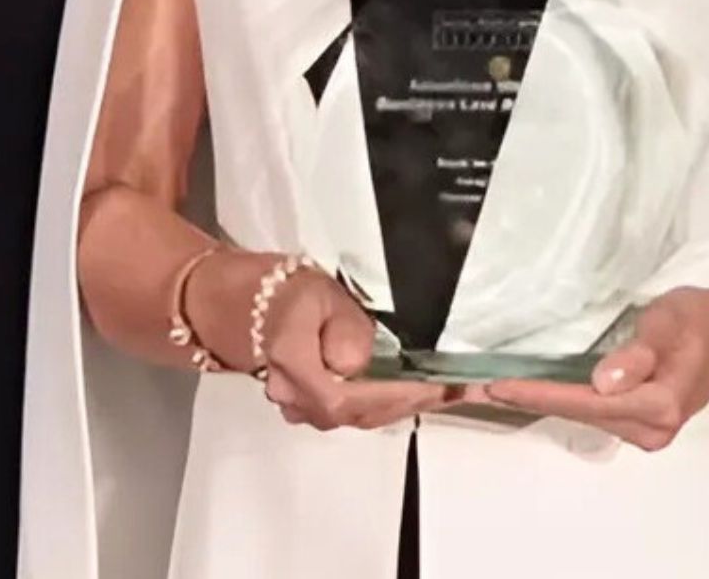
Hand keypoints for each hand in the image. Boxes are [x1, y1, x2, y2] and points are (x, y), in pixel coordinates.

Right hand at [251, 267, 461, 430]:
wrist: (248, 305)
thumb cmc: (286, 293)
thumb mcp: (317, 292)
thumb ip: (341, 326)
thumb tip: (357, 362)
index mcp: (294, 364)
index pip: (349, 396)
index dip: (397, 394)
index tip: (441, 383)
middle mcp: (297, 398)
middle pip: (362, 412)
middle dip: (413, 399)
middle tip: (459, 386)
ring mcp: (303, 409)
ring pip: (362, 416)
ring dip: (406, 403)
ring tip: (447, 389)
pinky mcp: (314, 409)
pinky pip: (357, 412)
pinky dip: (391, 403)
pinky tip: (417, 391)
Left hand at [481, 287, 708, 450]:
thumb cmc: (703, 319)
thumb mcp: (670, 321)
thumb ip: (638, 353)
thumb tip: (603, 382)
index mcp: (657, 404)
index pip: (583, 400)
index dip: (537, 392)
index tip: (497, 387)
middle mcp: (649, 428)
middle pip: (576, 412)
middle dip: (528, 399)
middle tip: (476, 387)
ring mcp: (646, 430)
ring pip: (582, 415)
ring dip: (540, 400)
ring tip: (495, 387)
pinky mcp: (641, 422)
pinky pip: (592, 412)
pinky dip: (561, 399)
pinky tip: (534, 389)